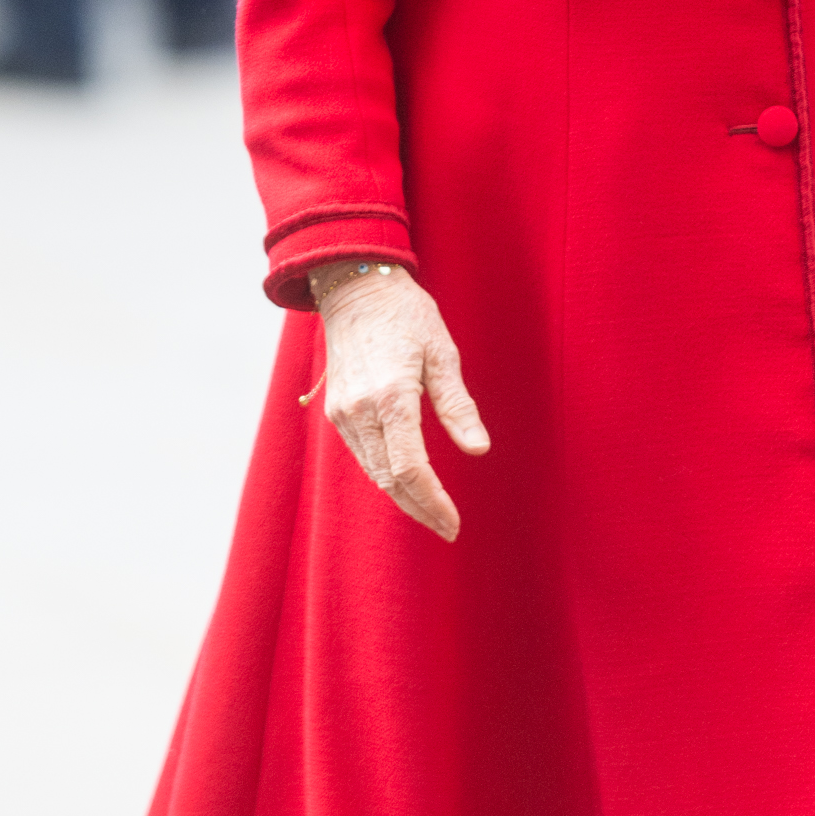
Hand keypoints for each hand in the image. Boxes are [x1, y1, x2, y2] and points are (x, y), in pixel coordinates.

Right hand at [308, 261, 489, 541]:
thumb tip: (477, 449)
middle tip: (449, 529)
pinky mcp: (336, 410)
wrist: (354, 287)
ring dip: (403, 498)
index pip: (410, 469)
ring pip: (373, 472)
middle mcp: (360, 410)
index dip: (433, 502)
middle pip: (389, 479)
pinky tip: (407, 483)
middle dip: (420, 509)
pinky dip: (386, 475)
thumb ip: (457, 405)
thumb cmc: (407, 314)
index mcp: (391, 396)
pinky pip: (363, 455)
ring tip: (433, 513)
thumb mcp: (442, 352)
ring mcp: (343, 412)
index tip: (453, 523)